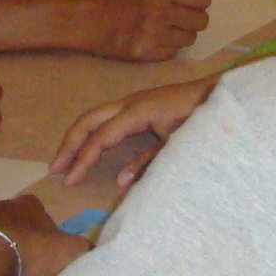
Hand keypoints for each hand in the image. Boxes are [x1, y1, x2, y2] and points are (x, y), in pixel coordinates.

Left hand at [0, 194, 90, 275]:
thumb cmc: (28, 255)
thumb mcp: (70, 253)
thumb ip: (84, 250)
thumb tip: (92, 252)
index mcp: (25, 206)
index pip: (37, 211)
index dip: (42, 230)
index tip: (44, 252)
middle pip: (5, 222)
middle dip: (11, 240)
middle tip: (18, 268)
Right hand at [51, 77, 219, 187]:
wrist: (221, 93)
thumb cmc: (203, 117)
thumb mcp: (178, 144)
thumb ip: (149, 162)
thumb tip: (120, 181)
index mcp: (137, 110)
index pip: (101, 136)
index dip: (83, 159)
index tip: (69, 180)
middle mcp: (130, 102)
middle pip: (89, 120)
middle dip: (70, 144)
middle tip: (55, 169)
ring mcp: (134, 101)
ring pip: (96, 115)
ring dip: (78, 136)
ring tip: (64, 160)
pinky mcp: (140, 105)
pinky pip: (108, 116)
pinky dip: (93, 131)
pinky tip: (90, 147)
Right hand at [82, 0, 211, 61]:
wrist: (90, 21)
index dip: (201, 1)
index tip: (192, 4)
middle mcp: (160, 11)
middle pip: (201, 21)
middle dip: (195, 19)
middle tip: (182, 18)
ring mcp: (154, 35)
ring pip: (190, 39)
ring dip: (183, 34)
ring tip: (169, 29)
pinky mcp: (147, 54)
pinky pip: (173, 53)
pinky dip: (169, 47)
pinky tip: (157, 40)